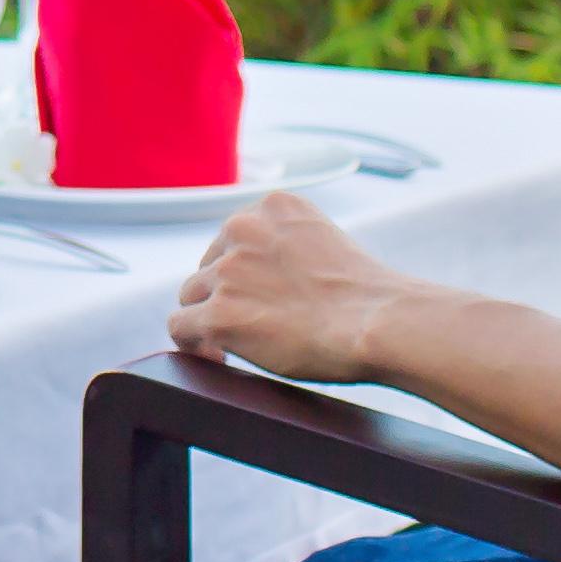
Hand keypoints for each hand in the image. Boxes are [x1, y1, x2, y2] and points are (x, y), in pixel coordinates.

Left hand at [166, 192, 423, 386]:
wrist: (379, 322)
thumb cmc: (369, 296)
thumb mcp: (325, 243)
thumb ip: (289, 246)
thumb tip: (267, 277)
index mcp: (273, 206)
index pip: (235, 238)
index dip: (240, 272)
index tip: (255, 296)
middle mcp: (243, 228)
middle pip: (210, 266)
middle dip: (225, 294)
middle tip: (253, 324)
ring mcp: (228, 271)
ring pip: (192, 296)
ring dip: (211, 318)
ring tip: (238, 343)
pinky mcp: (220, 314)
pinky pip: (181, 327)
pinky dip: (193, 344)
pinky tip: (216, 355)